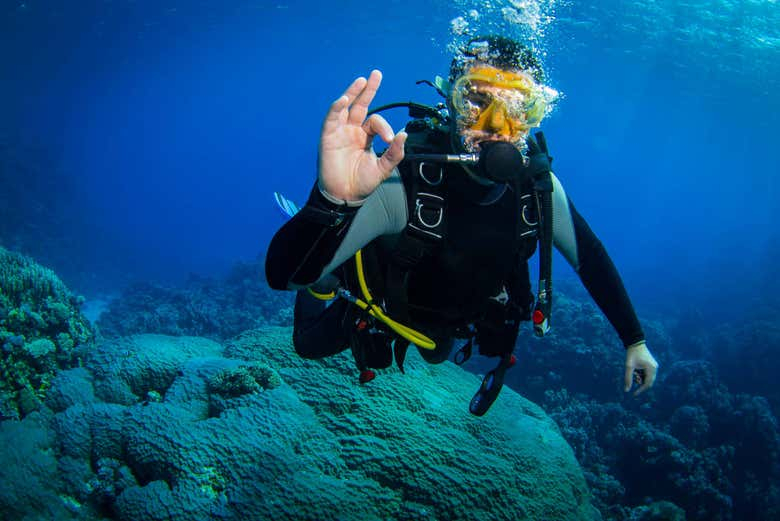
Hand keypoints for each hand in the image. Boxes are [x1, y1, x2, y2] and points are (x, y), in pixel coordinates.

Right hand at [318, 70, 406, 202]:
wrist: (345, 196)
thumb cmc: (362, 183)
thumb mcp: (383, 167)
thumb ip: (395, 152)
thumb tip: (404, 134)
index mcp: (365, 136)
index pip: (376, 122)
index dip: (384, 128)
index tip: (389, 140)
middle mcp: (352, 130)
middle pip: (360, 105)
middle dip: (368, 90)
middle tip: (376, 74)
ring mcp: (340, 132)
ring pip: (346, 107)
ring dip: (352, 93)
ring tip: (361, 81)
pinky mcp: (328, 137)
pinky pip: (331, 119)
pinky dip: (337, 108)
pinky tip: (344, 99)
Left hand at [624, 341, 657, 395]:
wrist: (635, 342)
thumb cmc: (632, 354)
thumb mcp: (629, 366)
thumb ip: (628, 378)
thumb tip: (626, 390)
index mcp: (651, 368)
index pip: (647, 383)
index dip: (641, 390)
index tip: (634, 394)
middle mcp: (654, 368)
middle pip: (648, 381)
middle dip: (640, 383)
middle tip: (633, 379)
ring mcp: (654, 366)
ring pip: (647, 378)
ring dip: (640, 378)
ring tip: (634, 372)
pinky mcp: (651, 365)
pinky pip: (647, 373)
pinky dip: (641, 375)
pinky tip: (636, 371)